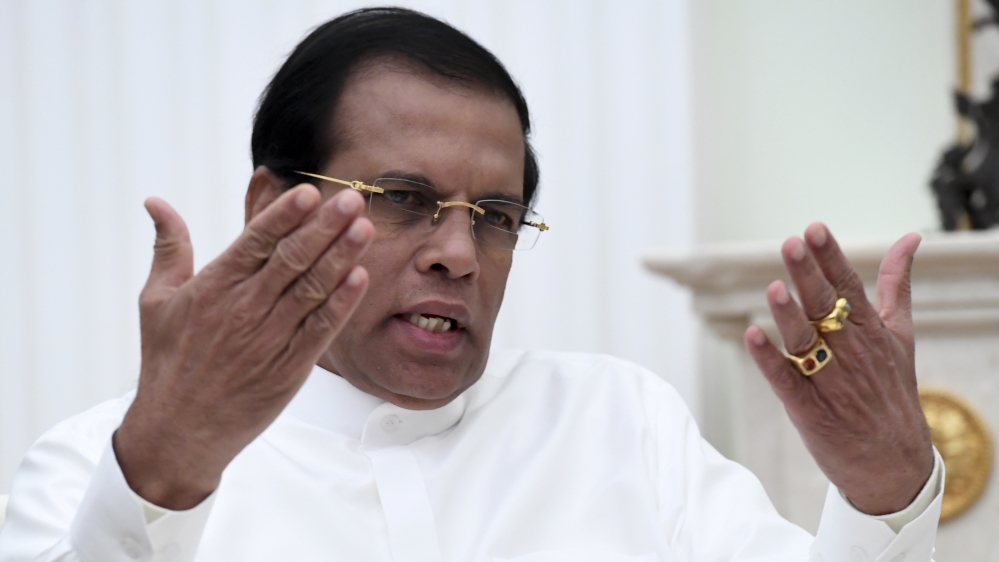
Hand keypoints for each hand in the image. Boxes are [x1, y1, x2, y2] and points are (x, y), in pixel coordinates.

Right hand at [115, 181, 372, 509]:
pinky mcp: (290, 368)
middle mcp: (243, 309)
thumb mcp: (156, 300)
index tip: (309, 192)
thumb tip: (156, 203)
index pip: (255, 242)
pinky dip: (342, 303)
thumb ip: (169, 249)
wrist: (178, 432)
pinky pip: (321, 329)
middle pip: (292, 259)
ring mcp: (269, 339)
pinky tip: (360, 277)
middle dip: (324, 226)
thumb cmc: (167, 363)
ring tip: (364, 228)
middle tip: (351, 199)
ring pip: (312, 289)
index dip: (284, 216)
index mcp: (213, 288)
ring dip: (341, 257)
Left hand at [744, 223, 933, 514]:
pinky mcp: (807, 407)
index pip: (848, 286)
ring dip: (788, 315)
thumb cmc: (892, 390)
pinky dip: (768, 360)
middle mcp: (849, 351)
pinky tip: (751, 336)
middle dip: (808, 275)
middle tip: (791, 244)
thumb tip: (909, 238)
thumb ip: (897, 285)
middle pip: (824, 307)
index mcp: (870, 330)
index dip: (830, 257)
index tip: (814, 229)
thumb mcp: (901, 334)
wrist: (894, 462)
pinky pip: (784, 379)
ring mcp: (827, 380)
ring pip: (804, 341)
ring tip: (775, 287)